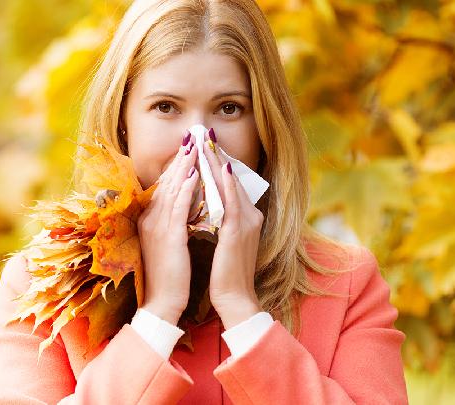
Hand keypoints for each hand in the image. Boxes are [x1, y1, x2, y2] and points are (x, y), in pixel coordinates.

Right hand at [136, 135, 199, 324]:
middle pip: (165, 183)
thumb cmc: (169, 276)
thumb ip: (172, 223)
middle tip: (192, 138)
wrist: (162, 303)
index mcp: (149, 221)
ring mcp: (157, 228)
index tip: (187, 149)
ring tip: (195, 148)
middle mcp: (149, 220)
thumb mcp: (168, 245)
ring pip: (171, 190)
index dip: (175, 167)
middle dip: (180, 160)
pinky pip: (177, 209)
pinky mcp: (168, 239)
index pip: (163, 187)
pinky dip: (185, 190)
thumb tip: (185, 206)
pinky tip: (194, 176)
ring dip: (183, 167)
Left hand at [202, 129, 262, 328]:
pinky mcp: (238, 232)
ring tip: (207, 143)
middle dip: (217, 156)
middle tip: (204, 134)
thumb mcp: (224, 242)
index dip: (218, 163)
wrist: (234, 299)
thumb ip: (220, 221)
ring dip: (219, 163)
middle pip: (232, 179)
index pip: (231, 184)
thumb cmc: (225, 274)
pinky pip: (232, 202)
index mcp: (246, 218)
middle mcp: (250, 216)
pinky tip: (221, 168)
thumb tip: (206, 204)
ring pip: (231, 186)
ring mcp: (246, 223)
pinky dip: (226, 184)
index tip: (205, 144)